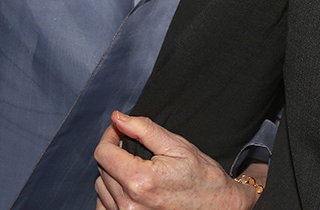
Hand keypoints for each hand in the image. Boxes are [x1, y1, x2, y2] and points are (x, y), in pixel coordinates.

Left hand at [94, 111, 264, 209]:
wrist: (217, 207)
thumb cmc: (202, 176)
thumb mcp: (177, 146)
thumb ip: (143, 130)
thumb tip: (117, 118)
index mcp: (141, 180)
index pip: (103, 153)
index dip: (110, 136)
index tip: (119, 130)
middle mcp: (130, 204)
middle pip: (102, 169)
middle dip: (114, 153)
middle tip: (133, 147)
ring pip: (101, 188)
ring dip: (112, 173)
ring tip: (136, 168)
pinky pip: (104, 206)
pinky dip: (111, 194)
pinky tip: (129, 188)